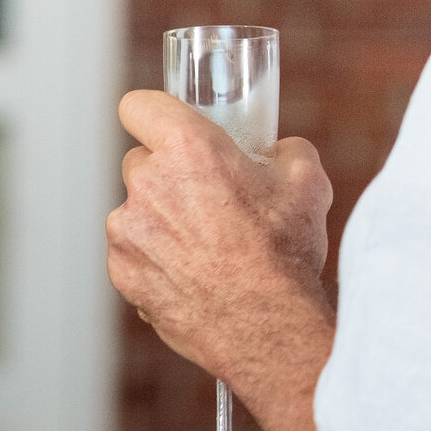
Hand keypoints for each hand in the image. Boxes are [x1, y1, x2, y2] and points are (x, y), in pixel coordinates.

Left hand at [106, 90, 333, 383]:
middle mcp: (147, 185)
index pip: (138, 105)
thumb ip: (280, 150)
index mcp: (189, 149)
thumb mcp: (307, 180)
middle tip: (211, 193)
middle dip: (170, 173)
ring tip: (210, 243)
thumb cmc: (283, 253)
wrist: (267, 324)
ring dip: (163, 218)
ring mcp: (127, 233)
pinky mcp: (122, 273)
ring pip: (137, 210)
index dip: (155, 113)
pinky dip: (157, 257)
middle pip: (141, 161)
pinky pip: (134, 251)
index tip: (168, 124)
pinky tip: (197, 271)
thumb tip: (272, 152)